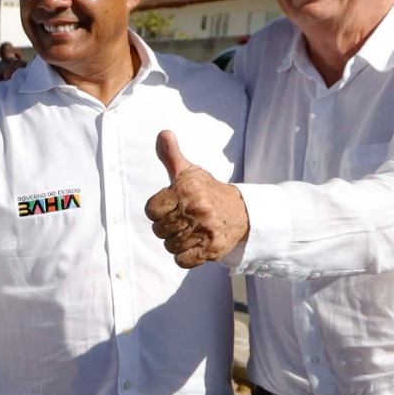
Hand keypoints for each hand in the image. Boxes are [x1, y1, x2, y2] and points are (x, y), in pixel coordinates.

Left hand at [144, 131, 249, 267]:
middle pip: (159, 230)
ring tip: (189, 231)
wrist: (243, 212)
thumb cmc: (209, 191)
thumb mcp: (190, 172)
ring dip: (176, 241)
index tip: (170, 207)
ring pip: (169, 245)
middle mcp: (197, 210)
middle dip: (166, 226)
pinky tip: (194, 243)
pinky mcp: (212, 249)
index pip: (151, 210)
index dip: (157, 210)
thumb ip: (171, 155)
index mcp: (187, 190)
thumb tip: (163, 134)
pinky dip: (184, 255)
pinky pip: (182, 260)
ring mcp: (205, 231)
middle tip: (182, 219)